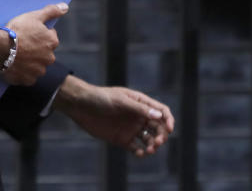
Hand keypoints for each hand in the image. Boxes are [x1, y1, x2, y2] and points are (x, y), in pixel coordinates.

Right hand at [0, 3, 67, 85]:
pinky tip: (15, 65)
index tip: (28, 33)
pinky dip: (23, 72)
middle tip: (22, 44)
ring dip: (30, 61)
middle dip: (36, 49)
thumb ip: (51, 11)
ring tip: (17, 55)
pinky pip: (28, 76)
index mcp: (52, 42)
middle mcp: (49, 58)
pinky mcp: (28, 80)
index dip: (38, 34)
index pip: (49, 36)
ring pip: (36, 65)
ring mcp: (39, 71)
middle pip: (44, 52)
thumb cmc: (17, 30)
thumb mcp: (34, 16)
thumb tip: (65, 7)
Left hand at [54, 75, 174, 157]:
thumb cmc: (101, 98)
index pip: (161, 111)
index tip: (169, 129)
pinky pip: (136, 148)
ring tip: (150, 150)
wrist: (81, 106)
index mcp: (141, 103)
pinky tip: (139, 153)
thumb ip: (139, 109)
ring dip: (153, 145)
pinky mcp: (122, 139)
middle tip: (158, 142)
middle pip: (158, 127)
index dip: (168, 120)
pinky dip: (140, 152)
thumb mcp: (120, 101)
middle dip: (162, 135)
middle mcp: (139, 116)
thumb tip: (159, 116)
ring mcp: (131, 128)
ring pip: (149, 139)